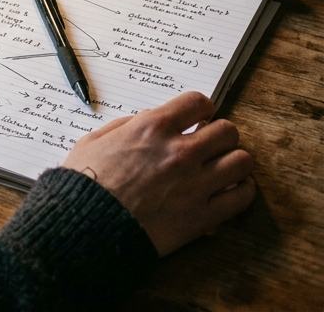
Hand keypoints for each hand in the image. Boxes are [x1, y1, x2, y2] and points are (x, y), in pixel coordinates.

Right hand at [61, 91, 255, 256]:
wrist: (86, 226)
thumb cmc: (85, 182)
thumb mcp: (94, 140)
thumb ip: (125, 126)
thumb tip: (147, 119)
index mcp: (152, 128)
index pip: (198, 102)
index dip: (201, 110)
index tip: (198, 119)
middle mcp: (180, 151)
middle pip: (228, 130)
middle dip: (219, 135)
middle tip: (210, 146)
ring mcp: (195, 184)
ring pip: (242, 161)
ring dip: (233, 162)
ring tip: (222, 169)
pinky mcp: (203, 216)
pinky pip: (242, 197)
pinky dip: (241, 192)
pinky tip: (229, 192)